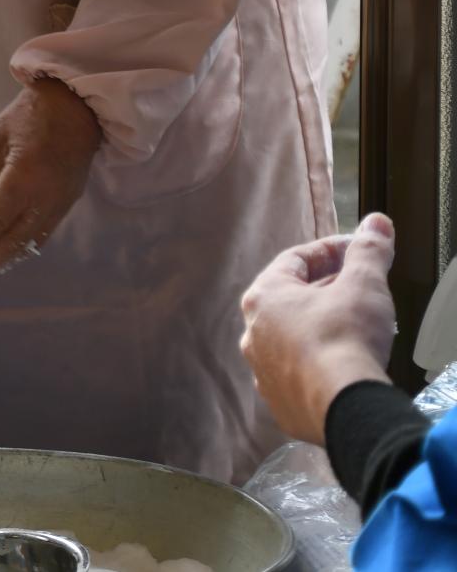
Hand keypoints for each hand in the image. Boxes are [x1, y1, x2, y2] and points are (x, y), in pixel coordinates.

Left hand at [0, 80, 101, 283]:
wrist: (80, 105)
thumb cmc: (31, 114)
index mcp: (23, 176)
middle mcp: (45, 196)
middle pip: (12, 238)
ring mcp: (60, 202)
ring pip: (30, 241)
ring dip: (5, 258)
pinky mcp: (68, 202)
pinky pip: (43, 232)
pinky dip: (24, 246)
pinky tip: (7, 252)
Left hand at [240, 213, 398, 444]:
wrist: (343, 406)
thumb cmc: (346, 337)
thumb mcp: (363, 285)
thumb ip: (367, 252)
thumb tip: (376, 224)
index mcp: (264, 297)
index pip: (295, 260)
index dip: (329, 251)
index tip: (356, 250)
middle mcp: (253, 332)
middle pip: (292, 299)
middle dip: (328, 288)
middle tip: (361, 287)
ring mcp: (262, 370)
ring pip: (293, 338)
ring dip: (321, 327)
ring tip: (357, 326)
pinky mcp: (279, 401)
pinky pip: (298, 373)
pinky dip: (319, 363)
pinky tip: (343, 363)